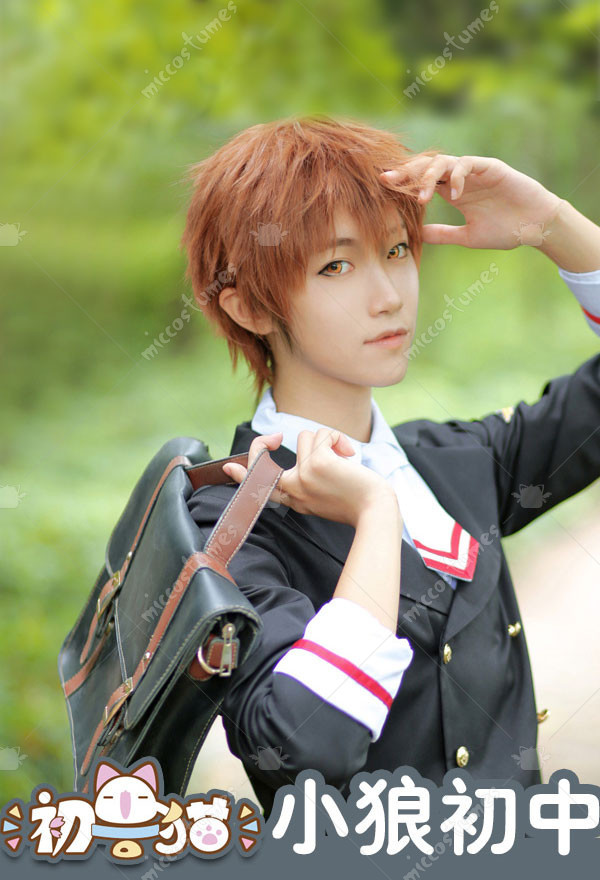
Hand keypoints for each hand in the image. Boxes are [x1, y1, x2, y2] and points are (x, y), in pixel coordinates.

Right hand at [222, 429, 397, 527]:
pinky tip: (349, 455)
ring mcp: (303, 476)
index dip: (243, 475)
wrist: (375, 510)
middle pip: (265, 459)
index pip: (262, 488)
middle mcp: (294, 489)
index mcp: (295, 499)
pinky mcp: (317, 463)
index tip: (229, 467)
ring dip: (327, 440)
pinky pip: (323, 434)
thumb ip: (310, 478)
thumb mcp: (326, 496)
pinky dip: (338, 439)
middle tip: (276, 437)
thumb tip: (307, 446)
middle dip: (264, 442)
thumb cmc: (358, 502)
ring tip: (343, 459)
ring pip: (305, 437)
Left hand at [381, 154, 562, 249]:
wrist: (534, 226)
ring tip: (422, 197)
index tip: (383, 187)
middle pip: (426, 167)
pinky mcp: (490, 167)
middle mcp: (460, 178)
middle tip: (388, 181)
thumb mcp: (467, 237)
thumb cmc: (505, 230)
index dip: (403, 182)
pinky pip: (468, 164)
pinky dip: (458, 176)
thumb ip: (443, 234)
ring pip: (443, 162)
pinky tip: (455, 195)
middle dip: (406, 172)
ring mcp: (474, 171)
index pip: (421, 181)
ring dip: (428, 177)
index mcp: (452, 191)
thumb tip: (417, 236)